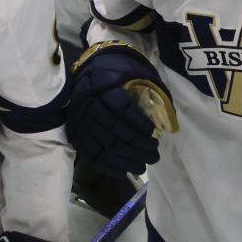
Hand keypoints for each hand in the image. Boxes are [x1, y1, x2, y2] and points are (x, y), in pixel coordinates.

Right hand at [66, 42, 175, 177]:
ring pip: (103, 145)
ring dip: (125, 160)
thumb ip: (148, 88)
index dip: (138, 123)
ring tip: (143, 166)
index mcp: (101, 84)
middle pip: (114, 130)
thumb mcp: (132, 71)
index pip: (120, 107)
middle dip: (137, 146)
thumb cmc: (116, 71)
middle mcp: (87, 104)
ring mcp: (79, 121)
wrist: (88, 69)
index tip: (153, 132)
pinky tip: (122, 172)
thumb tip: (166, 118)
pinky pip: (89, 154)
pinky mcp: (75, 134)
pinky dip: (106, 166)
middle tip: (154, 155)